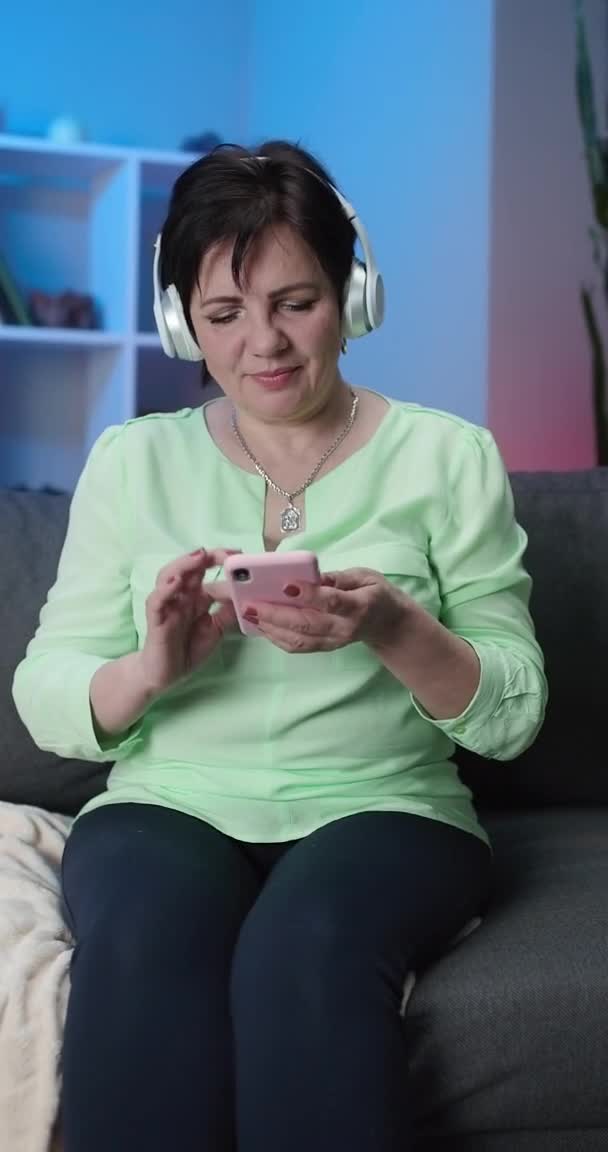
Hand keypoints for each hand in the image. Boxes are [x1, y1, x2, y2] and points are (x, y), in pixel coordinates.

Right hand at [139, 548, 238, 692]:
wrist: (164, 676)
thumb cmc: (186, 650)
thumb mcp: (215, 630)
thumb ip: (227, 613)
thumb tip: (246, 596)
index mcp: (193, 597)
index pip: (203, 570)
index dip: (217, 559)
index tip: (237, 553)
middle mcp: (179, 597)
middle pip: (187, 568)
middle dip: (204, 557)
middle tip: (224, 553)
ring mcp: (166, 607)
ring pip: (168, 577)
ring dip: (183, 565)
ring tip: (199, 556)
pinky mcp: (156, 621)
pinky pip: (157, 602)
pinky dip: (165, 590)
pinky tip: (177, 583)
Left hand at [211, 567, 409, 654]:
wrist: (389, 624)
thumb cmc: (375, 593)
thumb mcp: (366, 576)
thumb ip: (339, 577)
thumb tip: (311, 576)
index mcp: (359, 606)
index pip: (332, 601)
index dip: (309, 594)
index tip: (286, 584)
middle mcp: (345, 628)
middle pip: (308, 624)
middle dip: (276, 615)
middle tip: (252, 604)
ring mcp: (334, 641)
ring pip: (299, 639)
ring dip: (271, 628)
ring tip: (250, 614)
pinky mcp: (326, 648)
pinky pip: (298, 646)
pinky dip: (276, 638)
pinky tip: (261, 625)